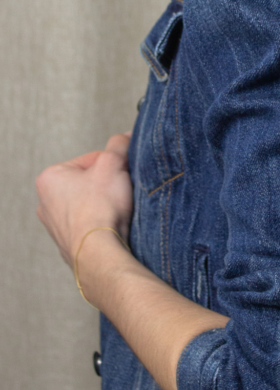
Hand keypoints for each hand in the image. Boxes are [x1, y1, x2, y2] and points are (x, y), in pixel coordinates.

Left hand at [36, 133, 133, 268]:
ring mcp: (55, 226)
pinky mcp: (68, 243)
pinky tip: (112, 225)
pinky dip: (102, 223)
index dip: (112, 164)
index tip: (122, 172)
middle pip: (88, 182)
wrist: (99, 252)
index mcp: (49, 178)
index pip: (90, 160)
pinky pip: (90, 225)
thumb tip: (125, 137)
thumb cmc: (100, 208)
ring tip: (118, 209)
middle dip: (107, 184)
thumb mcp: (113, 164)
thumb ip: (119, 144)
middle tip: (121, 190)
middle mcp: (45, 202)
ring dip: (105, 204)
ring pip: (89, 204)